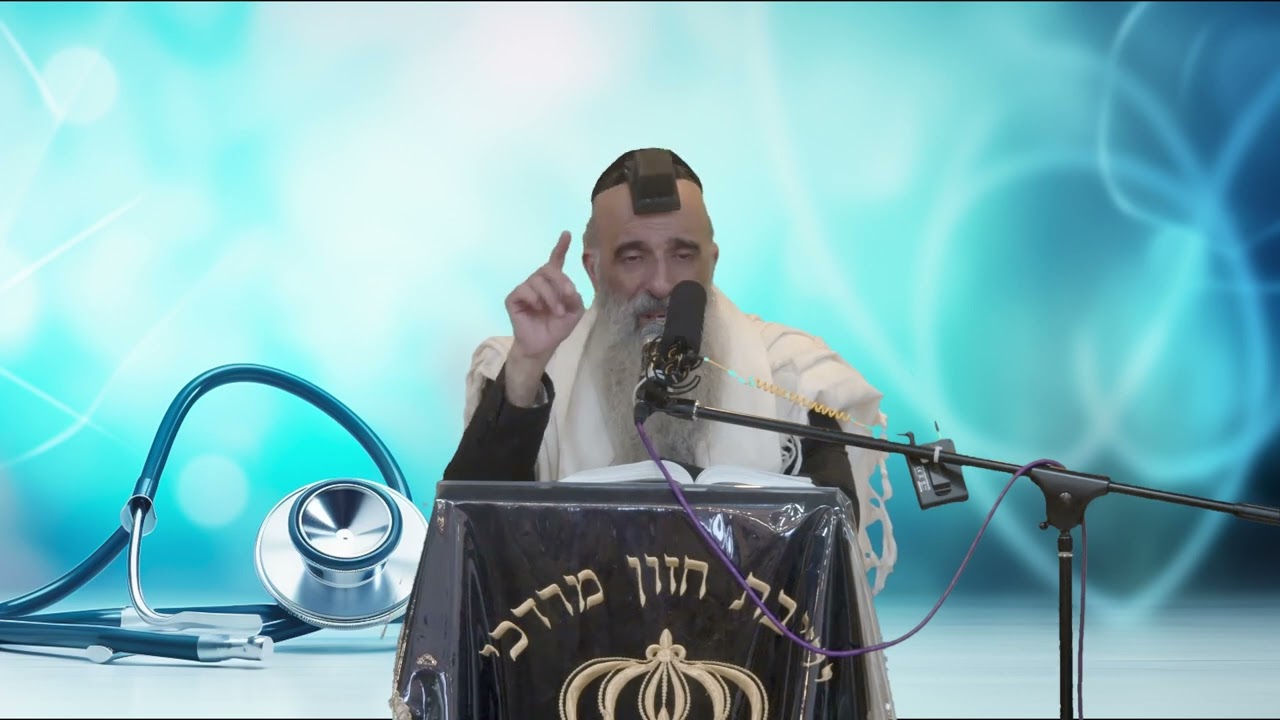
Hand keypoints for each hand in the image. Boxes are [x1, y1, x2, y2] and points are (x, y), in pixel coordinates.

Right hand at [502, 231, 584, 404]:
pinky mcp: (513, 298)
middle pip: (548, 269)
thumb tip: (568, 289)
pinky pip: (523, 290)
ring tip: (555, 311)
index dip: (561, 247)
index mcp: (553, 283)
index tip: (567, 234)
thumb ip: (575, 297)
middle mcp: (538, 282)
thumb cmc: (557, 327)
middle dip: (561, 281)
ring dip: (550, 296)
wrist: (542, 345)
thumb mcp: (574, 312)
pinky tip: (538, 308)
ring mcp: (524, 289)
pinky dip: (534, 299)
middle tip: (569, 295)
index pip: (555, 260)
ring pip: (537, 281)